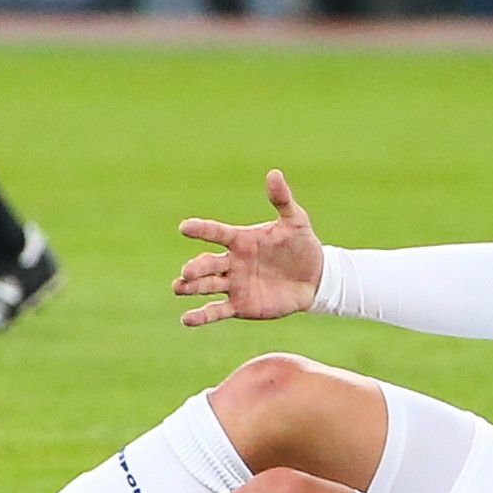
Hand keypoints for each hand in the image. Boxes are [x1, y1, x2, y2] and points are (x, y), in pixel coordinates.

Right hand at [174, 169, 324, 327]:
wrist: (314, 278)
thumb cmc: (301, 245)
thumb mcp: (296, 221)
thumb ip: (282, 200)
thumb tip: (274, 173)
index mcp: (240, 240)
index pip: (216, 233)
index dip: (201, 230)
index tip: (185, 227)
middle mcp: (231, 262)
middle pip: (207, 263)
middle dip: (195, 267)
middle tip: (187, 272)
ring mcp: (233, 284)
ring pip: (207, 286)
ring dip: (192, 288)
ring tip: (179, 288)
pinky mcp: (240, 306)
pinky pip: (217, 311)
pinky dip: (201, 316)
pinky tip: (186, 319)